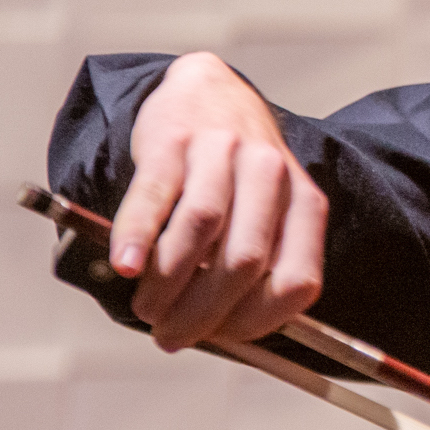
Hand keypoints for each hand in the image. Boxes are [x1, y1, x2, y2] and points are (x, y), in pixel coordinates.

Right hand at [112, 52, 327, 351]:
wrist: (207, 92)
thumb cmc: (233, 174)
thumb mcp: (264, 214)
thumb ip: (253, 267)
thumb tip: (216, 335)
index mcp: (304, 205)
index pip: (297, 280)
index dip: (257, 320)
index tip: (222, 337)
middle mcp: (270, 176)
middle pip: (245, 261)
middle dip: (202, 311)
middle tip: (170, 333)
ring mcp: (222, 153)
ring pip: (202, 228)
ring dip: (169, 282)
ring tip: (147, 307)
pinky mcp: (173, 141)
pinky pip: (155, 197)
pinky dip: (137, 238)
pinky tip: (125, 268)